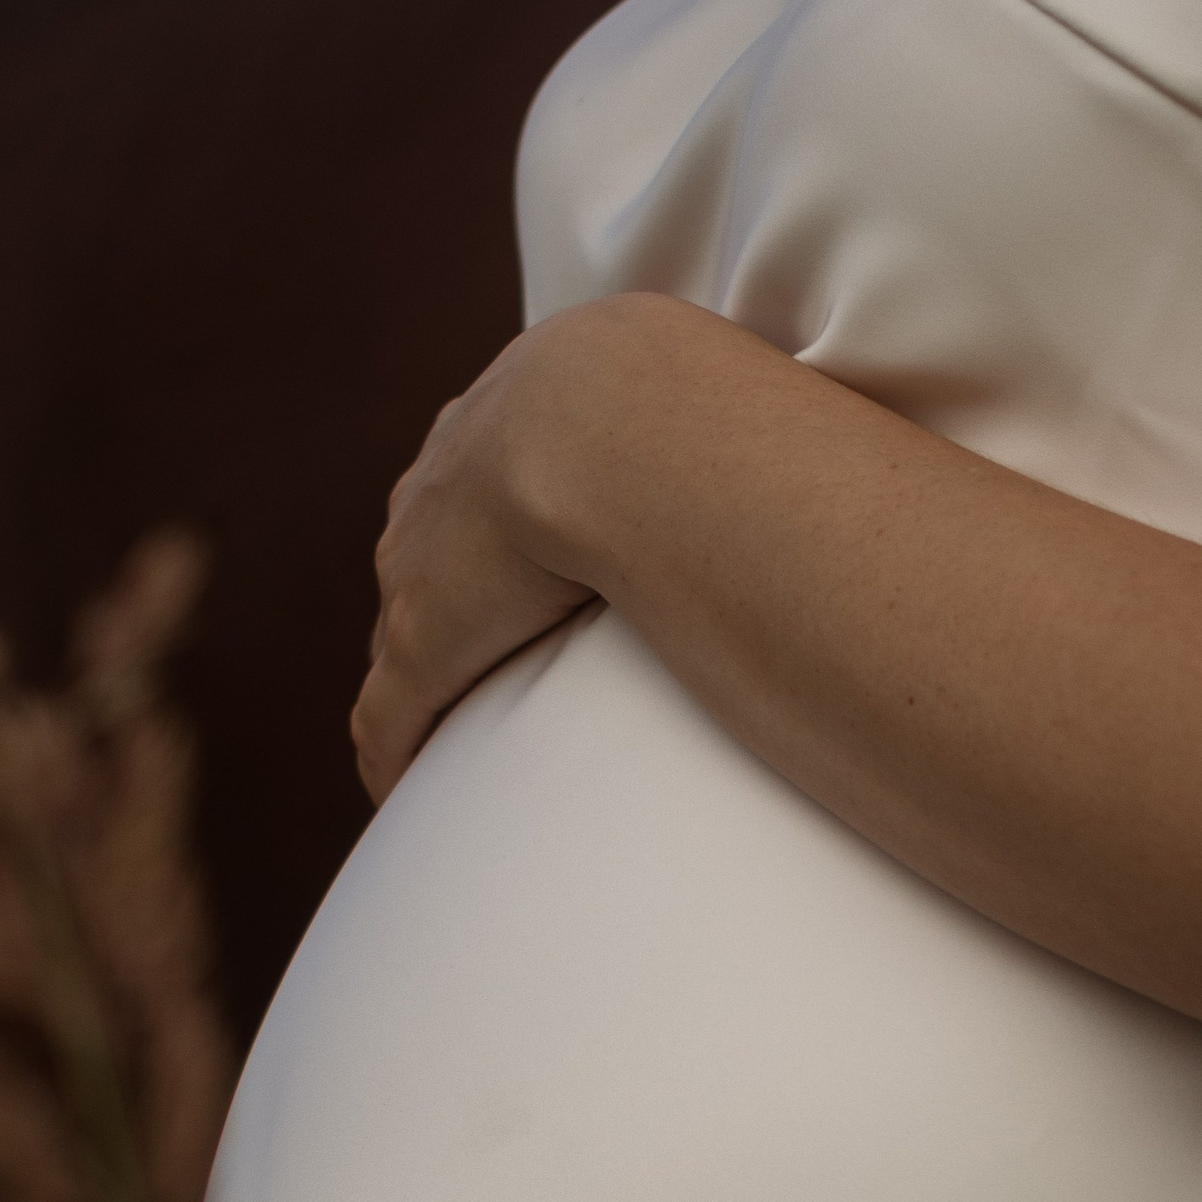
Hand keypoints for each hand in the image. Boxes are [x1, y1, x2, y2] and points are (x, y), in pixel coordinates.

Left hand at [351, 290, 786, 802]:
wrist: (623, 422)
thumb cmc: (694, 406)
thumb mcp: (693, 403)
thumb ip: (721, 438)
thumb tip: (813, 455)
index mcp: (511, 416)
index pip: (477, 485)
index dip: (495, 536)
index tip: (516, 573)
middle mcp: (444, 484)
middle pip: (422, 559)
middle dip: (438, 606)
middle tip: (478, 660)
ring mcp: (423, 568)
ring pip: (399, 637)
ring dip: (417, 687)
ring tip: (442, 737)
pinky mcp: (423, 643)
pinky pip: (388, 718)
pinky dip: (393, 756)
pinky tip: (402, 797)